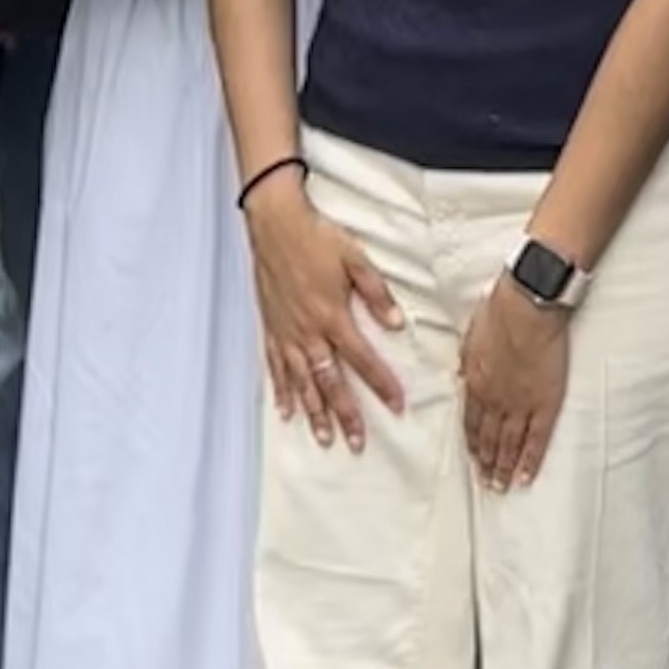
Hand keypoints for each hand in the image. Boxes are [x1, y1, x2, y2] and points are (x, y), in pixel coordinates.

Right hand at [244, 176, 407, 447]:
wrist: (274, 224)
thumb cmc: (316, 238)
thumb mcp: (355, 258)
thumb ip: (376, 293)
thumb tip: (396, 323)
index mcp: (333, 317)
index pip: (363, 360)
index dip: (382, 385)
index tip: (397, 406)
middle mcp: (309, 332)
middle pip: (330, 383)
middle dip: (345, 415)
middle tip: (357, 443)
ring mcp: (287, 333)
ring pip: (302, 382)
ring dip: (314, 413)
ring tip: (324, 439)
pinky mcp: (271, 328)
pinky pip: (276, 368)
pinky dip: (282, 391)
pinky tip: (286, 411)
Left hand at [458, 275, 573, 489]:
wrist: (526, 308)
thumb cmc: (500, 311)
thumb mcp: (471, 336)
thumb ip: (467, 360)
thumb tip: (461, 375)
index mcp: (476, 382)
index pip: (472, 420)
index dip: (472, 441)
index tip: (473, 457)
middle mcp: (494, 400)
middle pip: (489, 438)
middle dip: (486, 462)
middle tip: (485, 482)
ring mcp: (519, 405)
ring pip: (509, 445)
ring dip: (503, 467)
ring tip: (501, 487)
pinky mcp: (544, 404)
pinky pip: (536, 440)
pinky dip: (529, 461)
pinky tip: (526, 477)